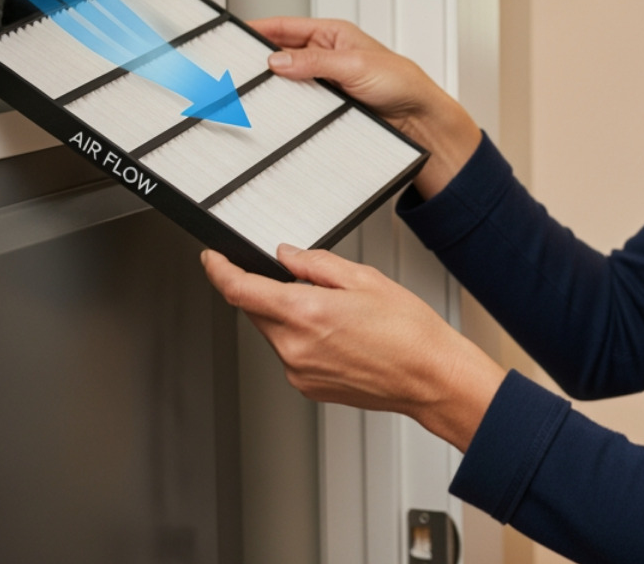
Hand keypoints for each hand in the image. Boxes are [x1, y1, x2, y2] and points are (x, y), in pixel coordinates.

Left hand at [203, 244, 504, 452]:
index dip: (219, 270)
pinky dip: (302, 340)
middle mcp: (295, 348)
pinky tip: (340, 337)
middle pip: (256, 311)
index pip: (240, 290)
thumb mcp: (365, 278)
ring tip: (338, 315)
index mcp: (306, 314)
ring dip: (289, 317)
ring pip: (274, 333)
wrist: (431, 377)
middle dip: (270, 292)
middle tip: (311, 285)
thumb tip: (287, 256)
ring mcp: (299, 372)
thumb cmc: (410, 332)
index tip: (213, 259)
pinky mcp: (308, 388)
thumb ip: (316, 264)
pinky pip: (290, 355)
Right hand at [250, 16, 480, 197]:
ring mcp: (324, 82)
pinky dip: (286, 108)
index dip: (259, 30)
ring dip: (273, 87)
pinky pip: (298, 105)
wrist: (418, 120)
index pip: (286, 27)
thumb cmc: (402, 82)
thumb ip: (314, 63)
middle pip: (281, 55)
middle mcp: (326, 56)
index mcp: (333, 34)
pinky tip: (276, 113)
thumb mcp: (355, 65)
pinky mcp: (327, 106)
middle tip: (236, 69)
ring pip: (287, 82)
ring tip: (253, 92)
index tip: (234, 36)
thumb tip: (278, 60)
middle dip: (260, 61)